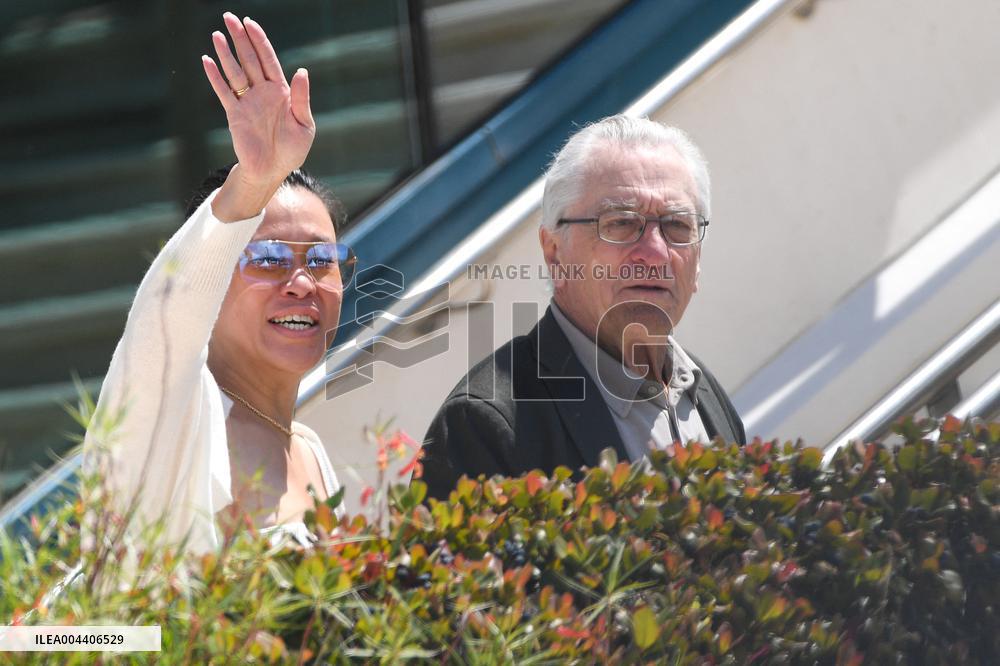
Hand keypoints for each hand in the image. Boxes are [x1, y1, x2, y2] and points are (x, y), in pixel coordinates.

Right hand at [201, 13, 314, 188]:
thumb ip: (302, 99)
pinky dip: (215, 77)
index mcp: (281, 92)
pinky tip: (207, 61)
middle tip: (229, 17)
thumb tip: (301, 71)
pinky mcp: (234, 115)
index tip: (250, 23)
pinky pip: (223, 92)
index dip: (260, 41)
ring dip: (226, 54)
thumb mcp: (304, 125)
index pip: (268, 60)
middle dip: (240, 38)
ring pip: (234, 72)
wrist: (273, 171)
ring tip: (217, 34)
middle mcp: (262, 93)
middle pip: (249, 60)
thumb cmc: (292, 150)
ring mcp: (247, 102)